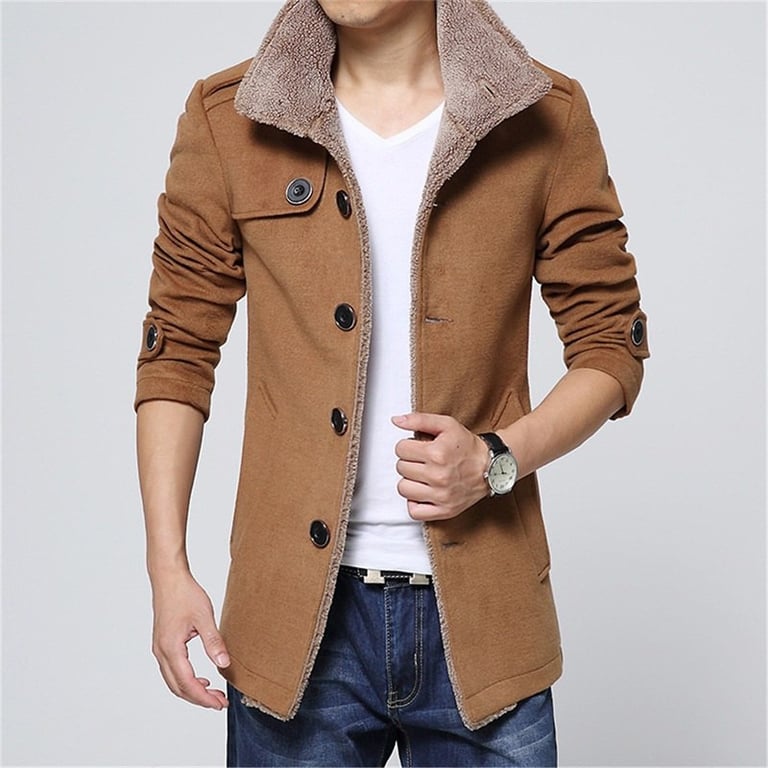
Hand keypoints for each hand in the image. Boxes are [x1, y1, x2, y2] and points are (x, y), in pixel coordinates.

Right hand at [151, 570, 229, 709]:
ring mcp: (159, 648)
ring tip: (212, 693)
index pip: (187, 683)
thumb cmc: (185, 594)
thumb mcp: (204, 617)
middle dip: (198, 698)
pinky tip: (200, 678)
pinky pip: (171, 670)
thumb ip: (214, 642)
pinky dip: (185, 680)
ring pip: (173, 681)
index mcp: (171, 648)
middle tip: (219, 702)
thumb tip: (224, 664)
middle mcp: (161, 652)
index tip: (219, 703)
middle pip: (178, 687)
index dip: (204, 697)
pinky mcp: (162, 643)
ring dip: (191, 690)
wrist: (168, 578)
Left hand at [392, 412, 488, 520]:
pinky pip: (414, 511)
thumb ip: (419, 420)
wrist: (491, 467)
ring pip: (403, 488)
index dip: (408, 446)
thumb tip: (396, 420)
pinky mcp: (444, 510)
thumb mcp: (446, 425)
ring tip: (423, 475)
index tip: (418, 447)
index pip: (400, 449)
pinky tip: (423, 492)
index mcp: (437, 453)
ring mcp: (441, 495)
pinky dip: (415, 502)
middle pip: (401, 468)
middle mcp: (438, 476)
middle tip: (423, 460)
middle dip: (409, 461)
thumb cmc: (468, 446)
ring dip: (410, 481)